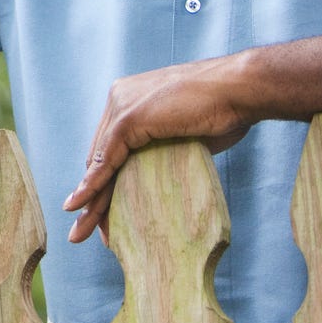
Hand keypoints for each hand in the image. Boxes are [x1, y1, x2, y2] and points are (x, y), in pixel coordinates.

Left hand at [59, 53, 255, 244]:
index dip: (103, 181)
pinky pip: (106, 158)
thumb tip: (158, 173)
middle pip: (98, 155)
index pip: (109, 147)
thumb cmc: (224, 110)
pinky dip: (94, 185)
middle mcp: (118, 98)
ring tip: (82, 232)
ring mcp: (121, 105)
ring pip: (98, 160)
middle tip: (84, 230)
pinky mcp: (128, 117)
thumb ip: (163, 147)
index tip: (101, 213)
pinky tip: (83, 206)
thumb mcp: (184, 132)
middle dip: (91, 195)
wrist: (239, 90)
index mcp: (130, 98)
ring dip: (89, 199)